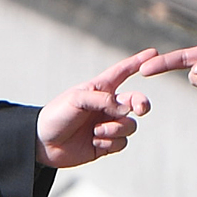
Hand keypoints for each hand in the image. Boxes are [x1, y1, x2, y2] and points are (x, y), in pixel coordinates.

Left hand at [35, 48, 164, 168]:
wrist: (42, 143)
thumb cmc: (56, 114)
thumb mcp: (77, 99)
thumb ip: (103, 100)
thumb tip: (126, 110)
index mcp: (100, 89)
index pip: (122, 72)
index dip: (137, 62)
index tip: (153, 53)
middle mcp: (107, 106)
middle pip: (136, 102)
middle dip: (142, 104)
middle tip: (140, 109)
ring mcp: (108, 125)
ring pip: (130, 126)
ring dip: (115, 128)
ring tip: (96, 130)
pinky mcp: (106, 144)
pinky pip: (121, 142)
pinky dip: (109, 142)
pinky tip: (94, 141)